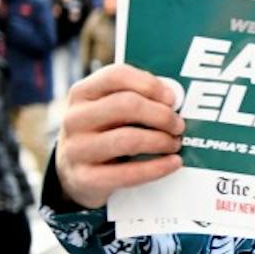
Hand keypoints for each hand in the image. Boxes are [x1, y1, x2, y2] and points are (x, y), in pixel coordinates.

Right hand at [56, 63, 184, 208]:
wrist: (75, 172)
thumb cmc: (106, 133)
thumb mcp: (112, 111)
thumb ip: (137, 98)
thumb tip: (174, 100)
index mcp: (83, 93)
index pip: (116, 75)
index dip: (150, 85)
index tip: (172, 99)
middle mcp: (75, 118)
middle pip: (126, 105)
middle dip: (161, 115)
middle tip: (179, 125)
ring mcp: (76, 149)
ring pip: (128, 139)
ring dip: (161, 141)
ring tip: (175, 144)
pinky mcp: (84, 178)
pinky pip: (127, 173)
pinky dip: (157, 168)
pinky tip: (173, 163)